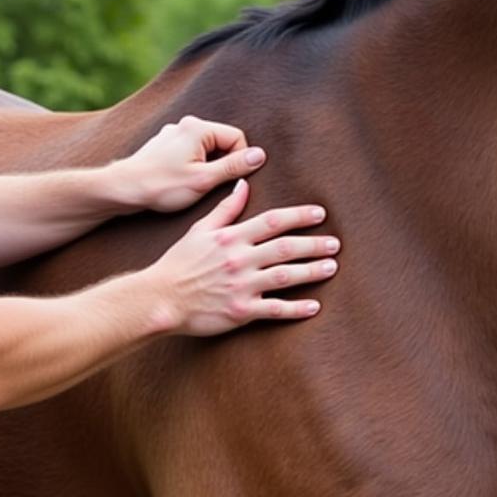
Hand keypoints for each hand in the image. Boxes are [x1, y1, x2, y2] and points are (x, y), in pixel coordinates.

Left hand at [120, 115, 266, 212]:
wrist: (122, 189)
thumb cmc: (161, 186)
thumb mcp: (204, 180)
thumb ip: (234, 167)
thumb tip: (259, 156)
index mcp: (198, 128)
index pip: (237, 138)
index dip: (238, 162)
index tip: (225, 180)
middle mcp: (186, 124)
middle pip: (223, 142)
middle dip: (222, 164)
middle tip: (208, 184)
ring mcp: (174, 133)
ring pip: (207, 149)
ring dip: (207, 167)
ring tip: (192, 184)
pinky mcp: (165, 144)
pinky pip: (191, 152)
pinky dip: (192, 166)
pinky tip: (180, 181)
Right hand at [146, 178, 339, 335]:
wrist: (160, 297)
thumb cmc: (179, 263)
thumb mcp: (200, 229)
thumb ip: (226, 209)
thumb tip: (244, 185)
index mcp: (232, 237)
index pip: (273, 221)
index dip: (299, 216)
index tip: (320, 214)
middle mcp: (240, 259)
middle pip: (286, 248)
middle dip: (314, 244)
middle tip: (336, 244)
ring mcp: (242, 286)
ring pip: (286, 276)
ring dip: (312, 271)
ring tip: (332, 267)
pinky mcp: (241, 311)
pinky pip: (274, 309)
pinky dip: (296, 309)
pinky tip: (314, 307)